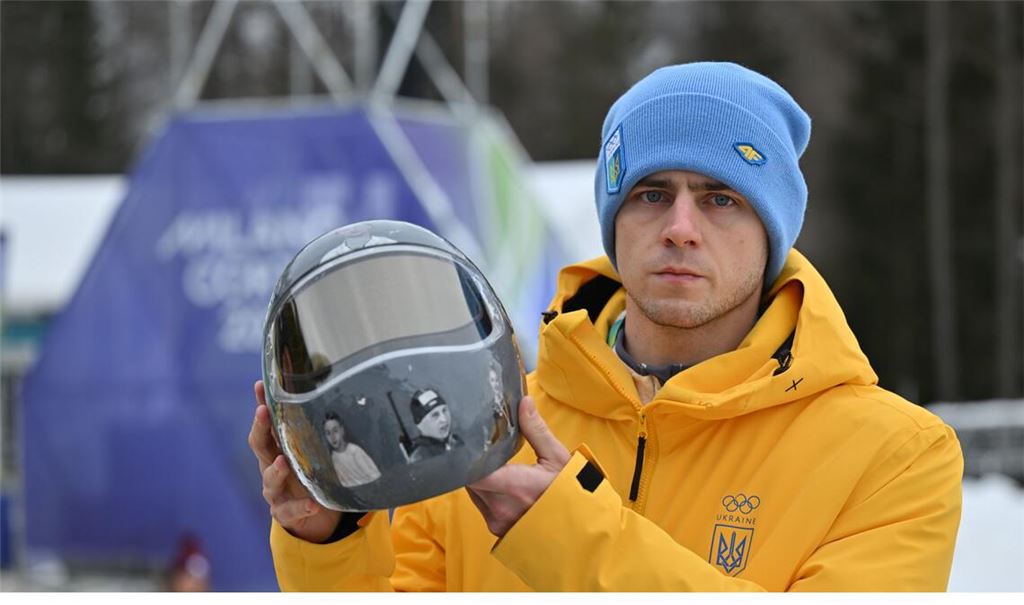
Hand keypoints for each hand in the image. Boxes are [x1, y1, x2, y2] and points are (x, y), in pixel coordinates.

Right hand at [248, 380, 339, 542]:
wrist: (312, 514)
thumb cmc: (309, 473)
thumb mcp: (312, 450)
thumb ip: (315, 430)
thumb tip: (331, 395)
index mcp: (277, 449)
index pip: (265, 424)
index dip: (262, 405)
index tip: (261, 385)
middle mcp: (271, 467)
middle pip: (260, 446)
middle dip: (260, 428)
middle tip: (263, 412)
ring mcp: (275, 491)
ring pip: (270, 480)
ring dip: (276, 471)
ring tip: (283, 462)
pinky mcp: (285, 512)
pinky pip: (290, 510)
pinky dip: (301, 507)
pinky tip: (312, 504)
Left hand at [466, 396, 569, 537]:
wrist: (579, 530)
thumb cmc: (571, 494)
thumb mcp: (557, 458)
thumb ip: (536, 430)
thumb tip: (524, 403)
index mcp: (514, 486)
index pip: (470, 471)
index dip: (465, 456)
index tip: (469, 442)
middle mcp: (500, 507)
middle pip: (468, 479)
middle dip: (474, 463)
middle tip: (484, 448)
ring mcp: (497, 521)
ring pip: (473, 492)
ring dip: (479, 478)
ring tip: (495, 466)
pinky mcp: (497, 529)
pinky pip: (481, 505)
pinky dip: (486, 492)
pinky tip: (501, 484)